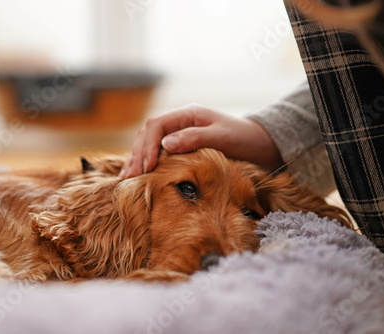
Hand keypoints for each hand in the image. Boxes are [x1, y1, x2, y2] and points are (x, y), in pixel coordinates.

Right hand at [119, 104, 283, 177]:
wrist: (258, 143)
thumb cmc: (242, 138)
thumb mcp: (221, 137)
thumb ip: (194, 138)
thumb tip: (165, 144)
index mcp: (187, 114)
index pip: (156, 126)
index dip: (147, 146)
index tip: (147, 168)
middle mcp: (180, 122)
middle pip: (147, 134)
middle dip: (136, 155)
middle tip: (128, 178)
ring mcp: (179, 134)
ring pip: (148, 143)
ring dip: (137, 159)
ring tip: (125, 178)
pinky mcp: (181, 146)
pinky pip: (158, 152)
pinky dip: (146, 163)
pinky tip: (138, 175)